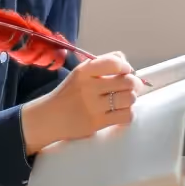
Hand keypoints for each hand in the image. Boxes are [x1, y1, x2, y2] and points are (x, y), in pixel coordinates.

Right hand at [20, 52, 145, 154]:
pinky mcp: (97, 123)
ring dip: (131, 99)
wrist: (50, 117)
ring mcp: (93, 106)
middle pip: (127, 82)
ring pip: (129, 99)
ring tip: (124, 100)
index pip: (114, 63)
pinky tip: (121, 112)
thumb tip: (126, 62)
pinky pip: (125, 116)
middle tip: (132, 87)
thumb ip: (102, 63)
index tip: (126, 71)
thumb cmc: (70, 93)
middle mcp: (89, 87)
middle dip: (134, 84)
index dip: (126, 67)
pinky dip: (128, 113)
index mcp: (84, 71)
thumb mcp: (80, 72)